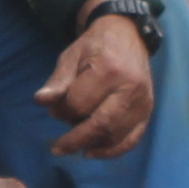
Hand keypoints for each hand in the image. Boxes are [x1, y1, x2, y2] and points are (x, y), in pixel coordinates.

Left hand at [34, 2, 157, 159]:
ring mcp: (143, 101)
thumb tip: (41, 101)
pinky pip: (132, 139)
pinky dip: (113, 151)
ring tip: (74, 145)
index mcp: (109, 70)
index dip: (62, 111)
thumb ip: (58, 81)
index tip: (54, 109)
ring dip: (92, 144)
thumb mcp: (71, 56)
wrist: (128, 35)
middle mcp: (130, 88)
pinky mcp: (148, 110)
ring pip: (116, 135)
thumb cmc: (95, 46)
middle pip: (100, 125)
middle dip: (75, 139)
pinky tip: (94, 152)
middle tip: (57, 147)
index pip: (80, 104)